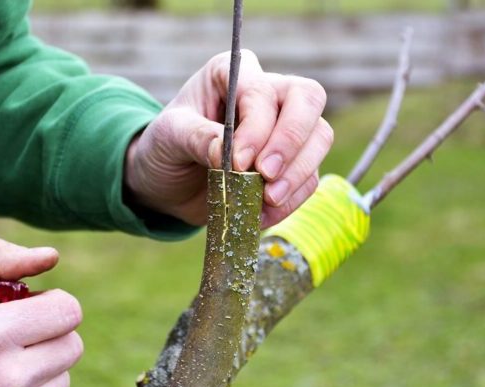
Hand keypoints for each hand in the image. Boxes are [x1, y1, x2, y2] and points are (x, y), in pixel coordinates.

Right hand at [0, 239, 82, 386]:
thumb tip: (50, 256)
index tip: (28, 304)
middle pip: (72, 345)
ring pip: (63, 377)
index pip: (68, 311)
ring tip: (1, 357)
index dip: (51, 300)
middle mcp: (6, 379)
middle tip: (15, 329)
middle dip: (50, 331)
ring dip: (44, 362)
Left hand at [125, 50, 332, 227]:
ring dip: (298, 174)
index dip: (258, 128)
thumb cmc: (165, 147)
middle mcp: (267, 93)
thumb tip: (228, 154)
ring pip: (319, 137)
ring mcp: (285, 128)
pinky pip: (310, 177)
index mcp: (233, 74)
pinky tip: (262, 214)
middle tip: (266, 177)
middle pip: (308, 100)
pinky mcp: (292, 163)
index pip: (263, 91)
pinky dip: (292, 199)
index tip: (237, 163)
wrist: (168, 182)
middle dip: (291, 143)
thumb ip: (197, 138)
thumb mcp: (168, 137)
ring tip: (266, 200)